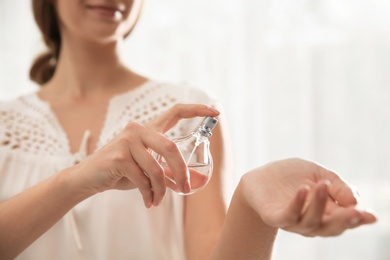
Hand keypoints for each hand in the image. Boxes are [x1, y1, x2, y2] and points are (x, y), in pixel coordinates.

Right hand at [74, 104, 219, 207]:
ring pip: (157, 169)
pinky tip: (148, 201)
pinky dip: (149, 194)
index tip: (216, 111)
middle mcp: (138, 129)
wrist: (89, 177)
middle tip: (185, 189)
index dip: (197, 110)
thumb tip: (195, 181)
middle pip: (171, 148)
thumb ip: (168, 170)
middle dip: (181, 173)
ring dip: (161, 190)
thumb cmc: (121, 171)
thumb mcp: (148, 168)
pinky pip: (143, 179)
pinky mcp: (119, 157)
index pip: (176, 112)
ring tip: (158, 200)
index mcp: (148, 128)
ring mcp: (127, 141)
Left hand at [241, 158, 376, 236]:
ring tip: (322, 185)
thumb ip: (338, 186)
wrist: (261, 178)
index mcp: (325, 212)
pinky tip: (303, 190)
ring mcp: (293, 221)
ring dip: (318, 204)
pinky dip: (296, 204)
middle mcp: (311, 221)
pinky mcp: (275, 217)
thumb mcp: (319, 174)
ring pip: (310, 221)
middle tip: (356, 212)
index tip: (372, 217)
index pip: (344, 220)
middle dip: (344, 221)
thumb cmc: (292, 176)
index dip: (358, 220)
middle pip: (330, 227)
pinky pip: (287, 215)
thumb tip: (356, 200)